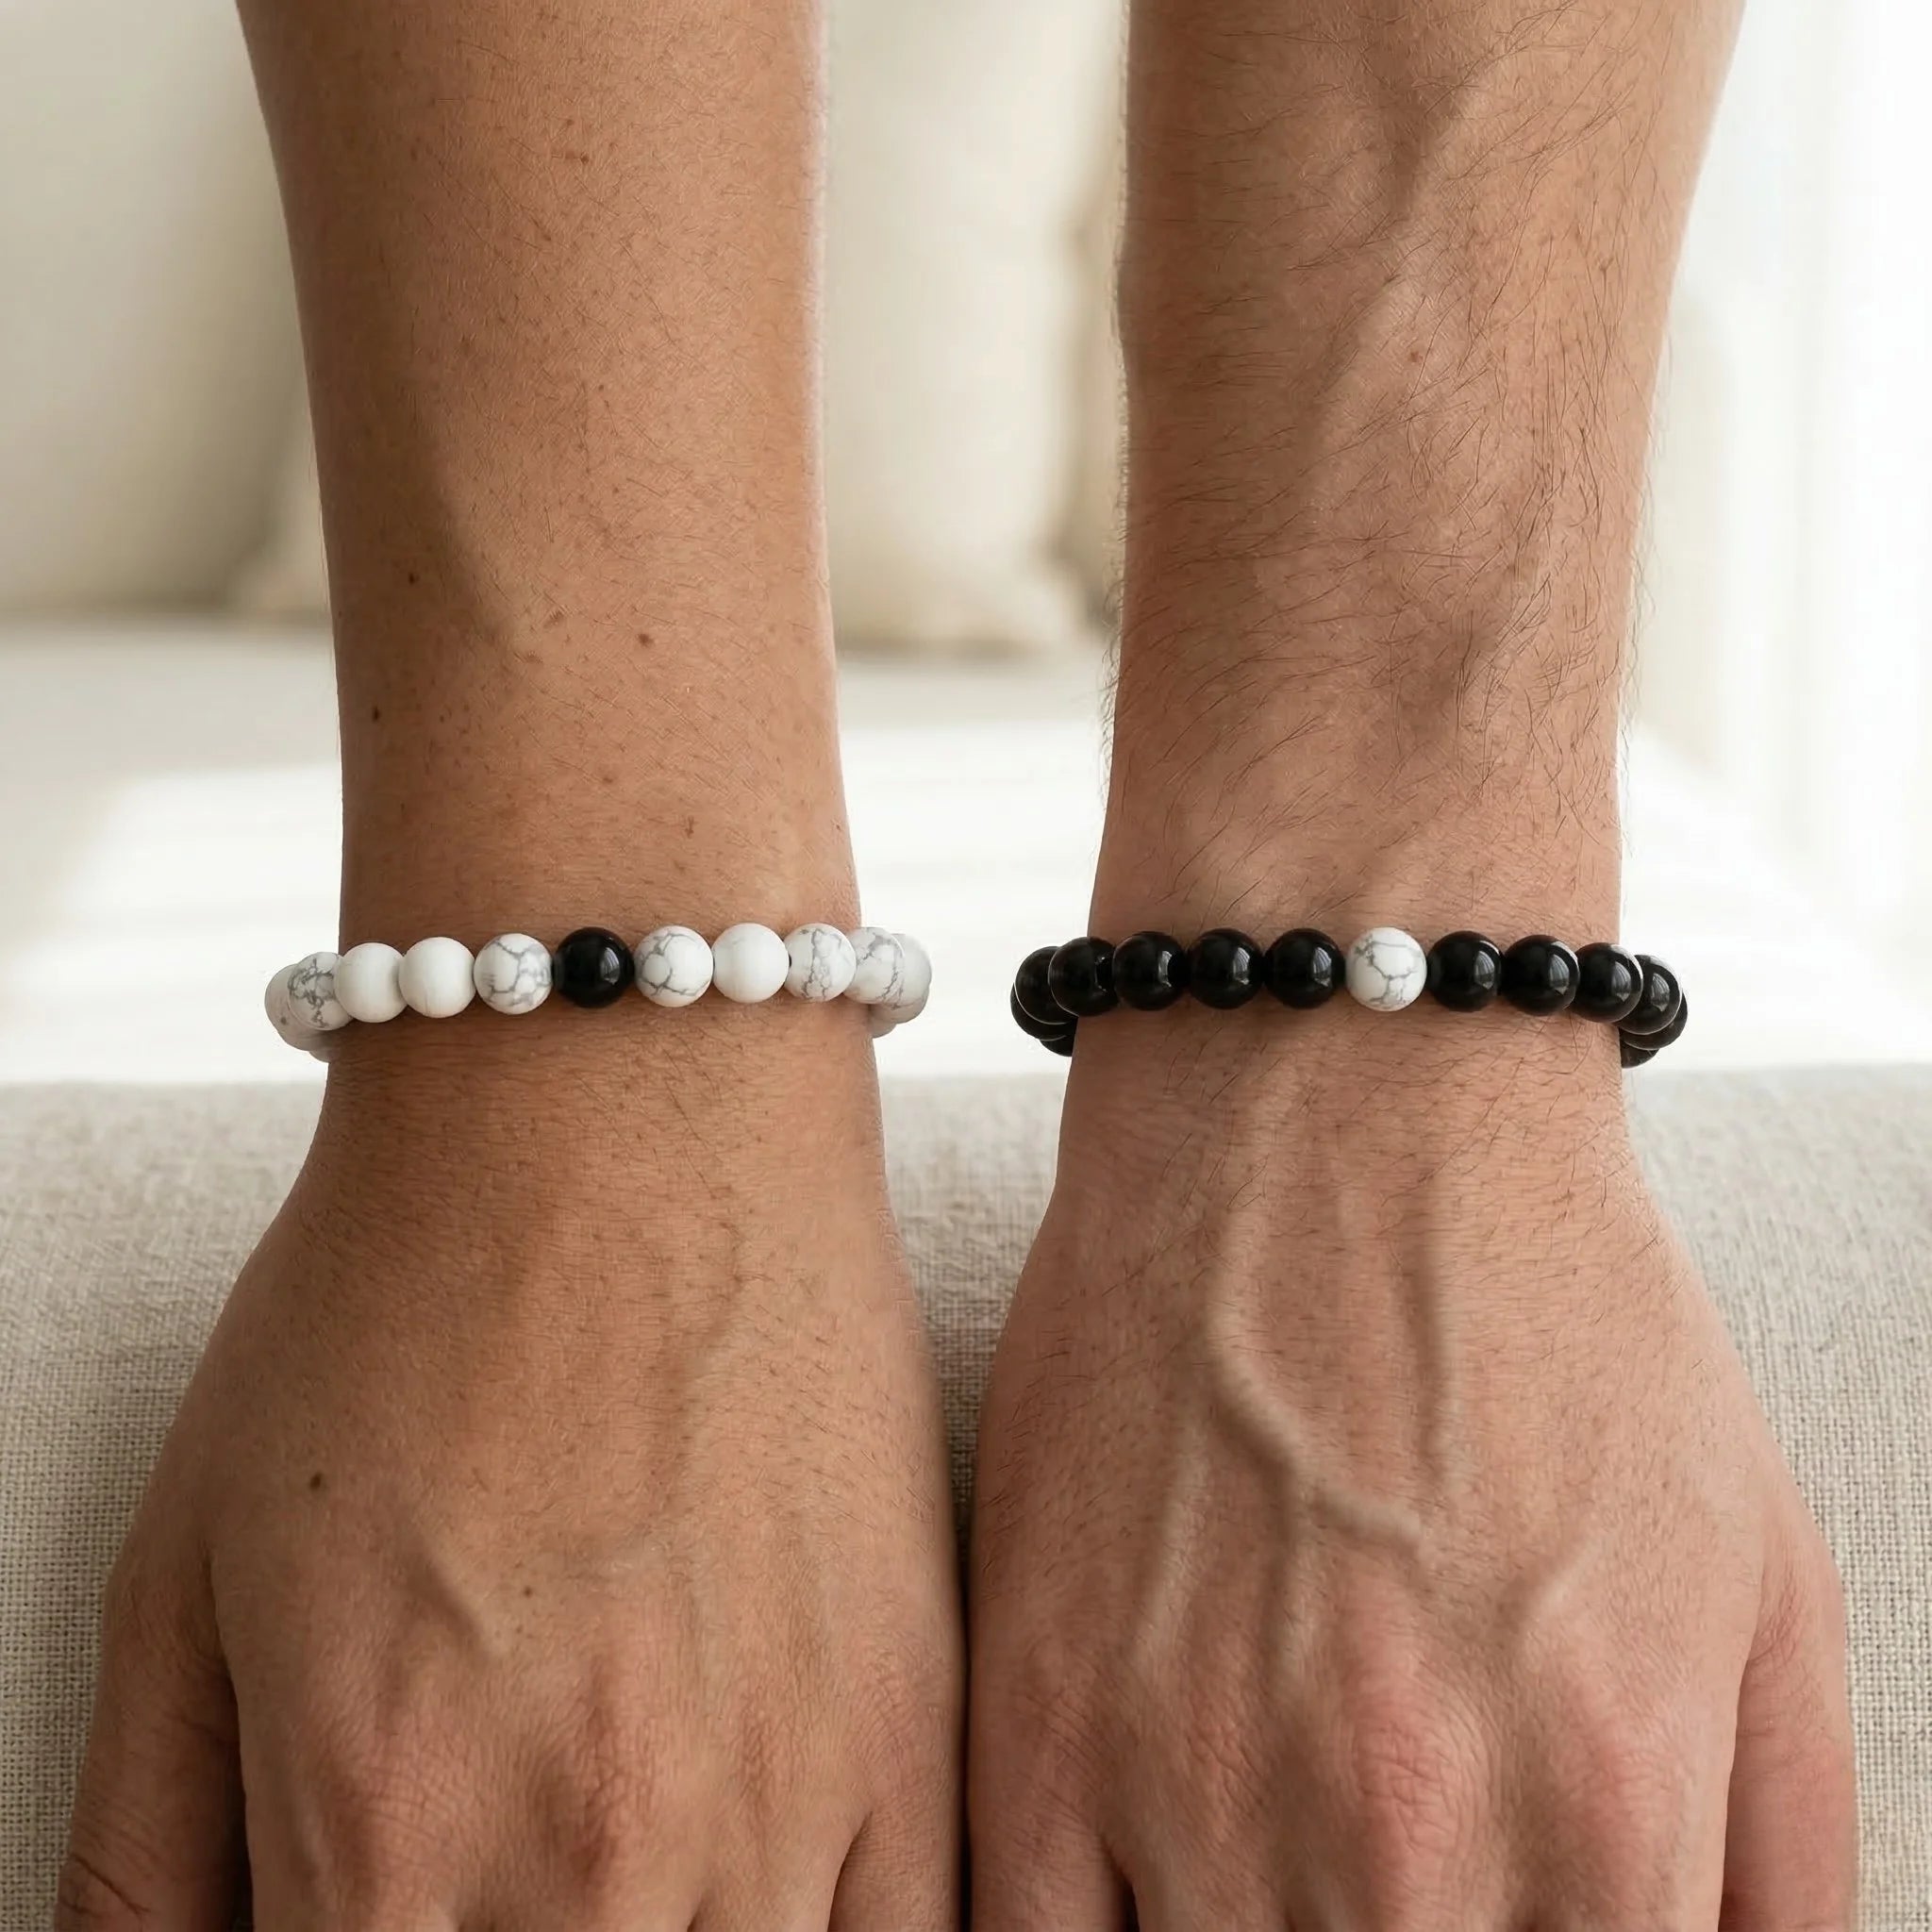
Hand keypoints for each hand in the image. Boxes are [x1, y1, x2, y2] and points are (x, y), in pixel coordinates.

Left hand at [62, 1024, 959, 1929]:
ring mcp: (774, 1799)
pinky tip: (759, 1898)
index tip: (391, 1910)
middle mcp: (583, 1859)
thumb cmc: (397, 1303)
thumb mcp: (180, 1574)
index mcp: (372, 1836)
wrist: (618, 1107)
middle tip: (492, 1876)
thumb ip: (137, 1862)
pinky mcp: (908, 1719)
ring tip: (615, 1879)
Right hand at [970, 1016, 1853, 1928]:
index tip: (1497, 1924)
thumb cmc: (1553, 1318)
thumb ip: (1787, 1864)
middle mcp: (1401, 1836)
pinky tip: (1142, 1897)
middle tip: (1389, 1887)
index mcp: (1606, 1813)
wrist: (1334, 1112)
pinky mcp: (1041, 1711)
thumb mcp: (1765, 1576)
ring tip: (1278, 1872)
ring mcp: (1194, 1779)